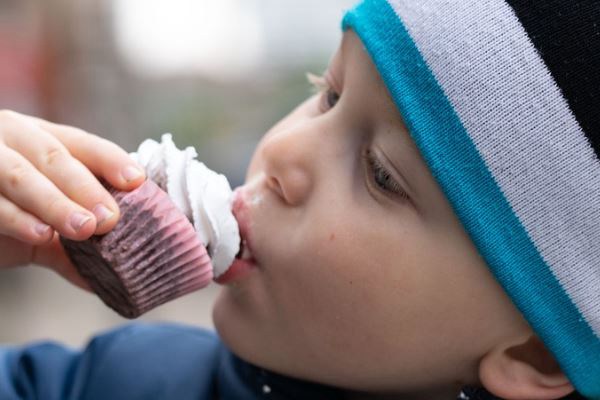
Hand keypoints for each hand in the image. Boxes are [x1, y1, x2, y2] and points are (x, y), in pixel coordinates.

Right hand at [0, 110, 145, 289]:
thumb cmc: (1, 212)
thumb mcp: (40, 223)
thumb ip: (70, 246)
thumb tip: (113, 279)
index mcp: (41, 138)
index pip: (82, 144)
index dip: (111, 161)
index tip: (137, 181)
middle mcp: (13, 139)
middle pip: (54, 157)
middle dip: (85, 188)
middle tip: (110, 218)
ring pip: (22, 177)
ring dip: (55, 203)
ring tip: (84, 229)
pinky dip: (18, 219)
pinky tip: (41, 234)